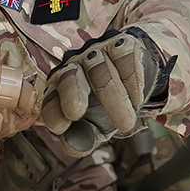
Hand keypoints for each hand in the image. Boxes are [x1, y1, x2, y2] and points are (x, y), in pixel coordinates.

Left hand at [40, 31, 164, 149]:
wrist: (138, 78)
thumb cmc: (109, 106)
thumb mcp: (96, 127)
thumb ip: (83, 139)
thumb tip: (71, 146)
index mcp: (61, 87)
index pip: (51, 98)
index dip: (53, 111)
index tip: (61, 127)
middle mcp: (74, 65)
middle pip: (69, 77)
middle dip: (71, 95)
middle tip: (76, 113)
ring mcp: (97, 51)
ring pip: (101, 72)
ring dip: (115, 101)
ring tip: (126, 122)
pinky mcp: (121, 44)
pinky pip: (124, 59)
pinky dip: (132, 83)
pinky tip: (137, 98)